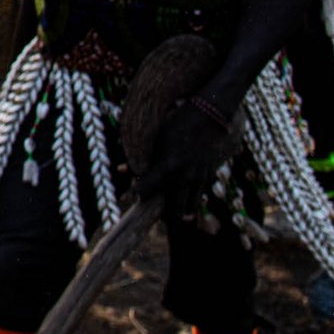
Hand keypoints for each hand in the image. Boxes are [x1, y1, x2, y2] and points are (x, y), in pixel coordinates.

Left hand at [134, 93, 235, 213]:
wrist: (212, 115)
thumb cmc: (179, 122)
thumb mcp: (157, 136)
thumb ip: (142, 155)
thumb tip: (122, 170)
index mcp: (168, 164)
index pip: (147, 187)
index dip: (136, 194)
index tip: (130, 196)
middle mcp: (184, 175)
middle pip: (171, 208)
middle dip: (161, 215)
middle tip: (152, 213)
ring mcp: (198, 177)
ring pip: (189, 207)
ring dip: (178, 213)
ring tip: (170, 217)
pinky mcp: (209, 176)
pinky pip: (199, 196)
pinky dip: (192, 201)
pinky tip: (186, 206)